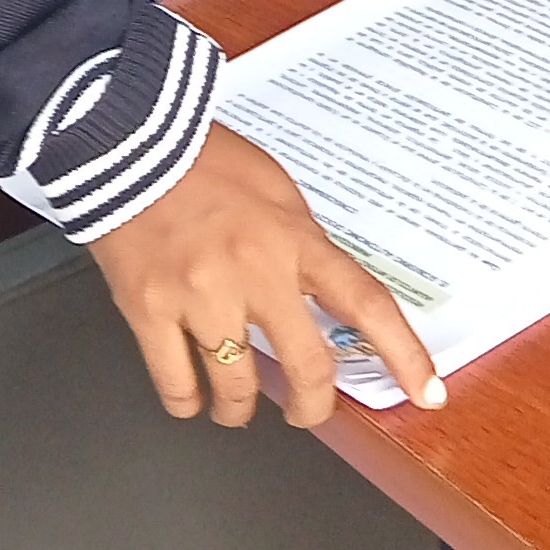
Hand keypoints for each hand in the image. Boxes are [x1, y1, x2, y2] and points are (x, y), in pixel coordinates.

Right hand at [86, 122, 445, 429]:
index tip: (425, 391)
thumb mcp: (276, 190)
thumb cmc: (199, 159)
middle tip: (306, 410)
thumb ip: (300, 244)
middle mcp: (254, 271)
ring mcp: (199, 295)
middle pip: (307, 366)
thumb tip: (318, 294)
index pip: (365, 304)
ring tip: (237, 406)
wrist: (124, 139)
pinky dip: (188, 402)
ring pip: (237, 388)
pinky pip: (176, 384)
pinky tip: (192, 397)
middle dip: (313, 405)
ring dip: (241, 409)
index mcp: (293, 238)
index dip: (402, 354)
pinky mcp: (149, 308)